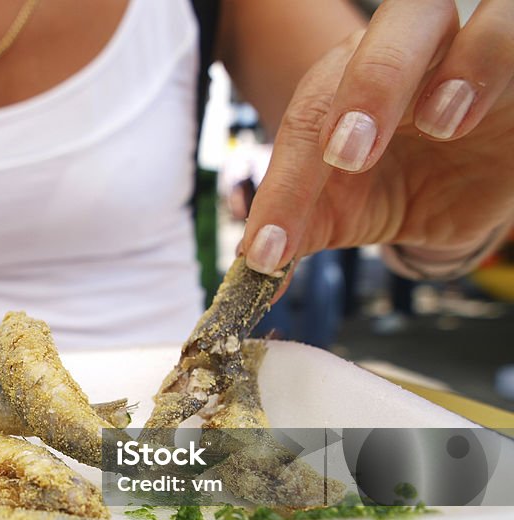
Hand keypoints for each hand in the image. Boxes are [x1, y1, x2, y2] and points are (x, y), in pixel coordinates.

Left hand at [241, 0, 513, 277]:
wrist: (462, 193)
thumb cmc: (393, 185)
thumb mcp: (343, 213)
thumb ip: (298, 232)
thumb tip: (254, 272)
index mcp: (338, 81)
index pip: (307, 120)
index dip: (285, 188)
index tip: (268, 250)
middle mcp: (393, 50)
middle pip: (378, 33)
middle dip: (366, 90)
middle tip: (346, 154)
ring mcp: (453, 47)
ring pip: (434, 16)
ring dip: (433, 70)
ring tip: (436, 126)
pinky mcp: (511, 64)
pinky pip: (509, 36)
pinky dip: (486, 66)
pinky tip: (464, 118)